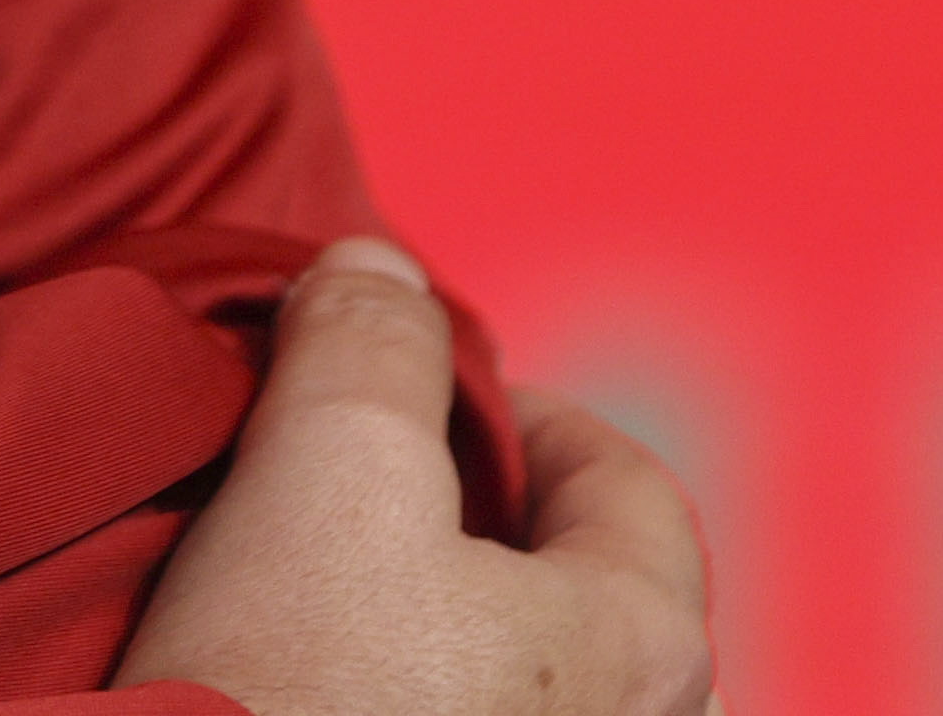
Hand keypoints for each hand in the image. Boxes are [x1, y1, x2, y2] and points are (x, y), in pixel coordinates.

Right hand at [122, 242, 713, 715]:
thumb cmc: (293, 691)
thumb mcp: (325, 461)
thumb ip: (369, 341)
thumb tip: (382, 271)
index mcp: (648, 647)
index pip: (627, 484)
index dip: (523, 413)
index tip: (430, 401)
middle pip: (589, 599)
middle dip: (488, 532)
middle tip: (372, 496)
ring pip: (532, 694)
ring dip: (450, 638)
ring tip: (334, 606)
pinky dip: (417, 707)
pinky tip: (327, 698)